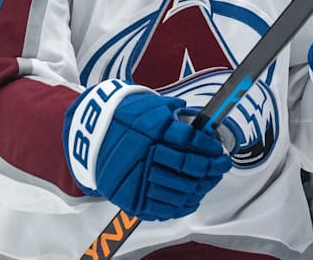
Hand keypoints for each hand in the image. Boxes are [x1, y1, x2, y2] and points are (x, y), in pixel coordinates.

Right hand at [63, 80, 230, 219]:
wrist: (90, 135)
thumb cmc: (125, 117)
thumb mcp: (149, 106)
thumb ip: (175, 113)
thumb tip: (204, 121)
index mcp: (152, 129)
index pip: (192, 142)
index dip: (210, 148)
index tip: (220, 151)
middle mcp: (145, 154)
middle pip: (189, 167)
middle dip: (212, 168)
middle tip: (222, 167)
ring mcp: (137, 178)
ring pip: (180, 190)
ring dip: (200, 187)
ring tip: (209, 182)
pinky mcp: (130, 197)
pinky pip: (164, 207)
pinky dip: (183, 205)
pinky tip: (193, 198)